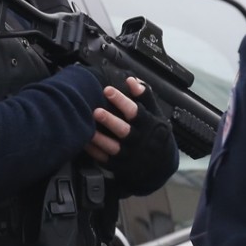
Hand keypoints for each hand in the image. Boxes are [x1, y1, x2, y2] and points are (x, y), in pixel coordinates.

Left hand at [85, 77, 178, 195]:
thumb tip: (132, 80)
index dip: (121, 101)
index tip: (107, 90)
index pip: (135, 112)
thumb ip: (145, 96)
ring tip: (88, 129)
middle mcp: (139, 140)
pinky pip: (105, 159)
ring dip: (100, 139)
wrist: (160, 164)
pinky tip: (85, 142)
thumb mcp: (156, 113)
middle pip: (124, 130)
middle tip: (96, 111)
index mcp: (148, 125)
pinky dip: (95, 152)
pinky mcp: (120, 165)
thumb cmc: (155, 132)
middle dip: (110, 121)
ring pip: (113, 147)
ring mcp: (129, 155)